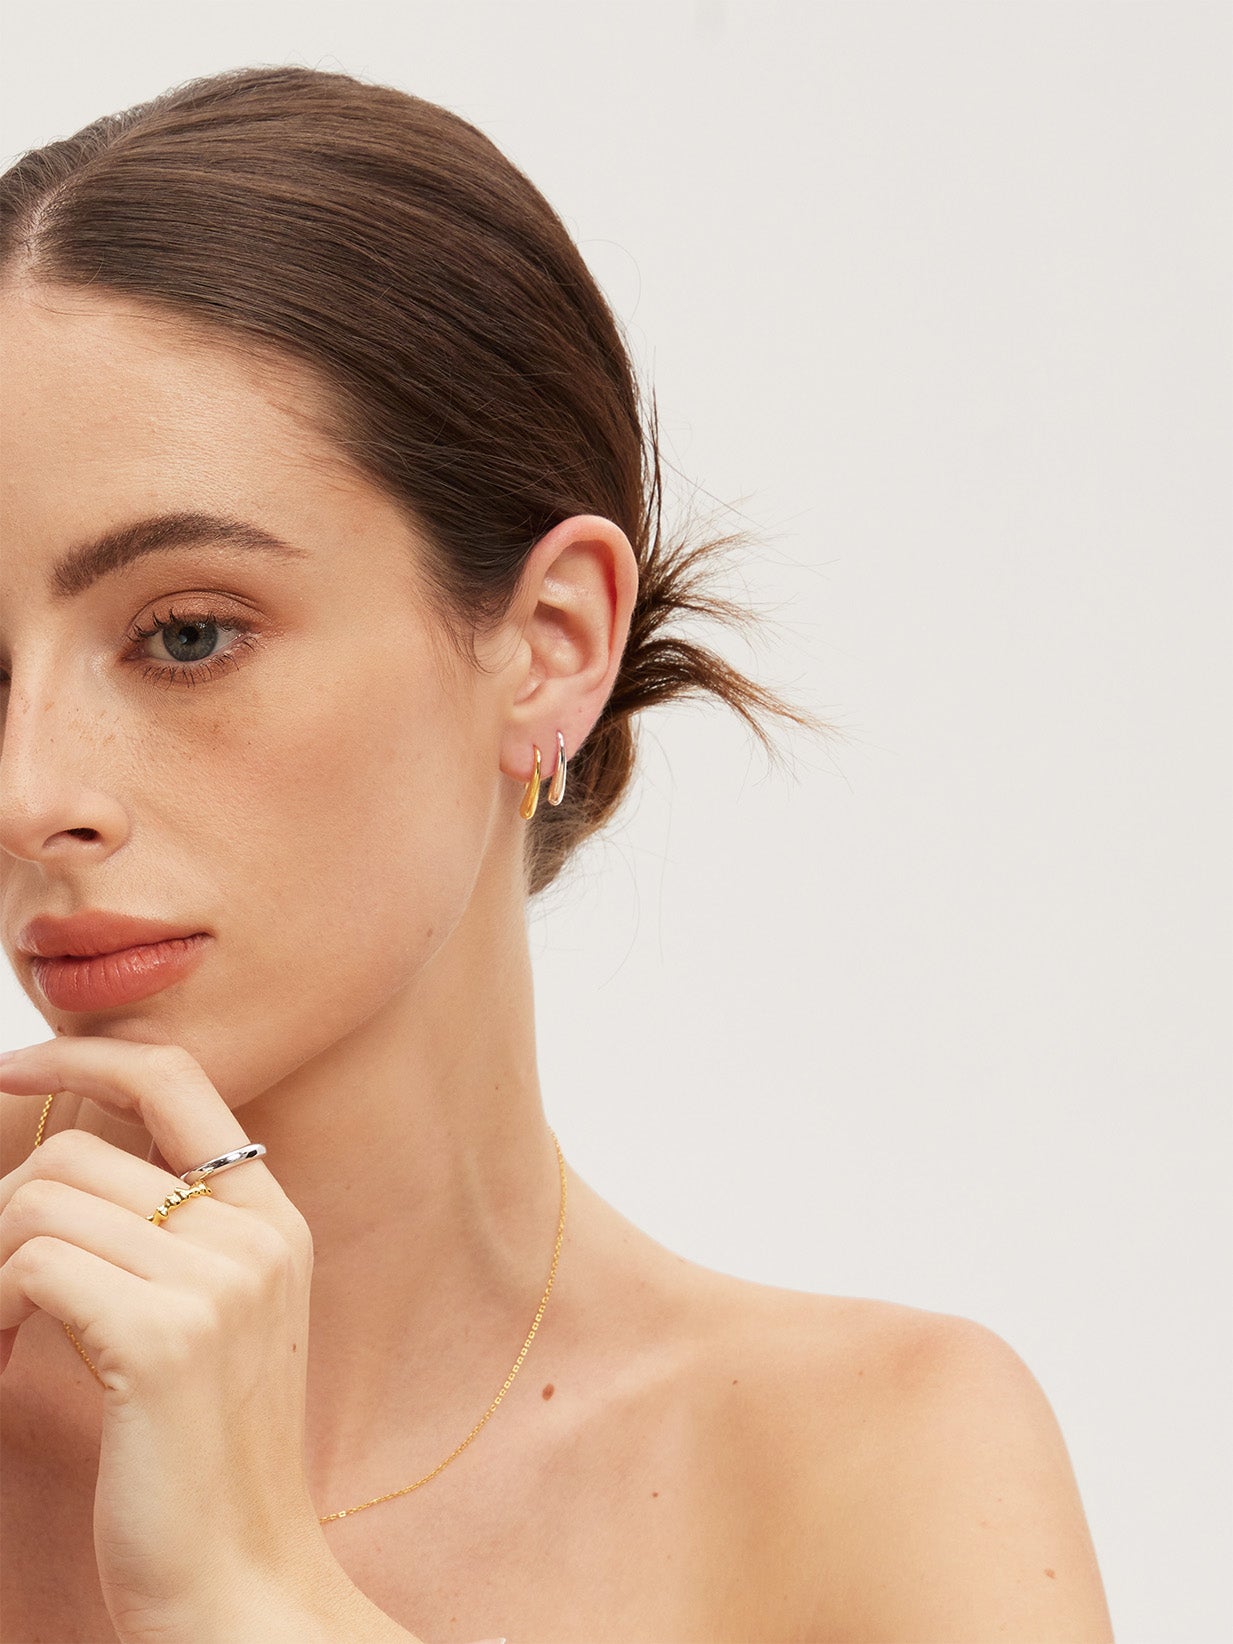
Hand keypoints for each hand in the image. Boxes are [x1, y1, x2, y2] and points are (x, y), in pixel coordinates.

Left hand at [0, 1036, 340, 1643]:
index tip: (14, 1069)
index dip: (88, 1056)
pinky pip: (31, 1264)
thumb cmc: (204, 1456)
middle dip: (7, 1213)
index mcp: (272, 1217)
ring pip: (41, 1202)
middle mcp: (254, 1231)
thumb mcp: (214, 1319)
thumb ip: (171, 1230)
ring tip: (8, 1332)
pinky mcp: (163, 1335)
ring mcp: (218, 1278)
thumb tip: (58, 1166)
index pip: (177, 1077)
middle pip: (75, 1150)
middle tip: (1, 1292)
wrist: (239, 1580)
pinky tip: (12, 1360)